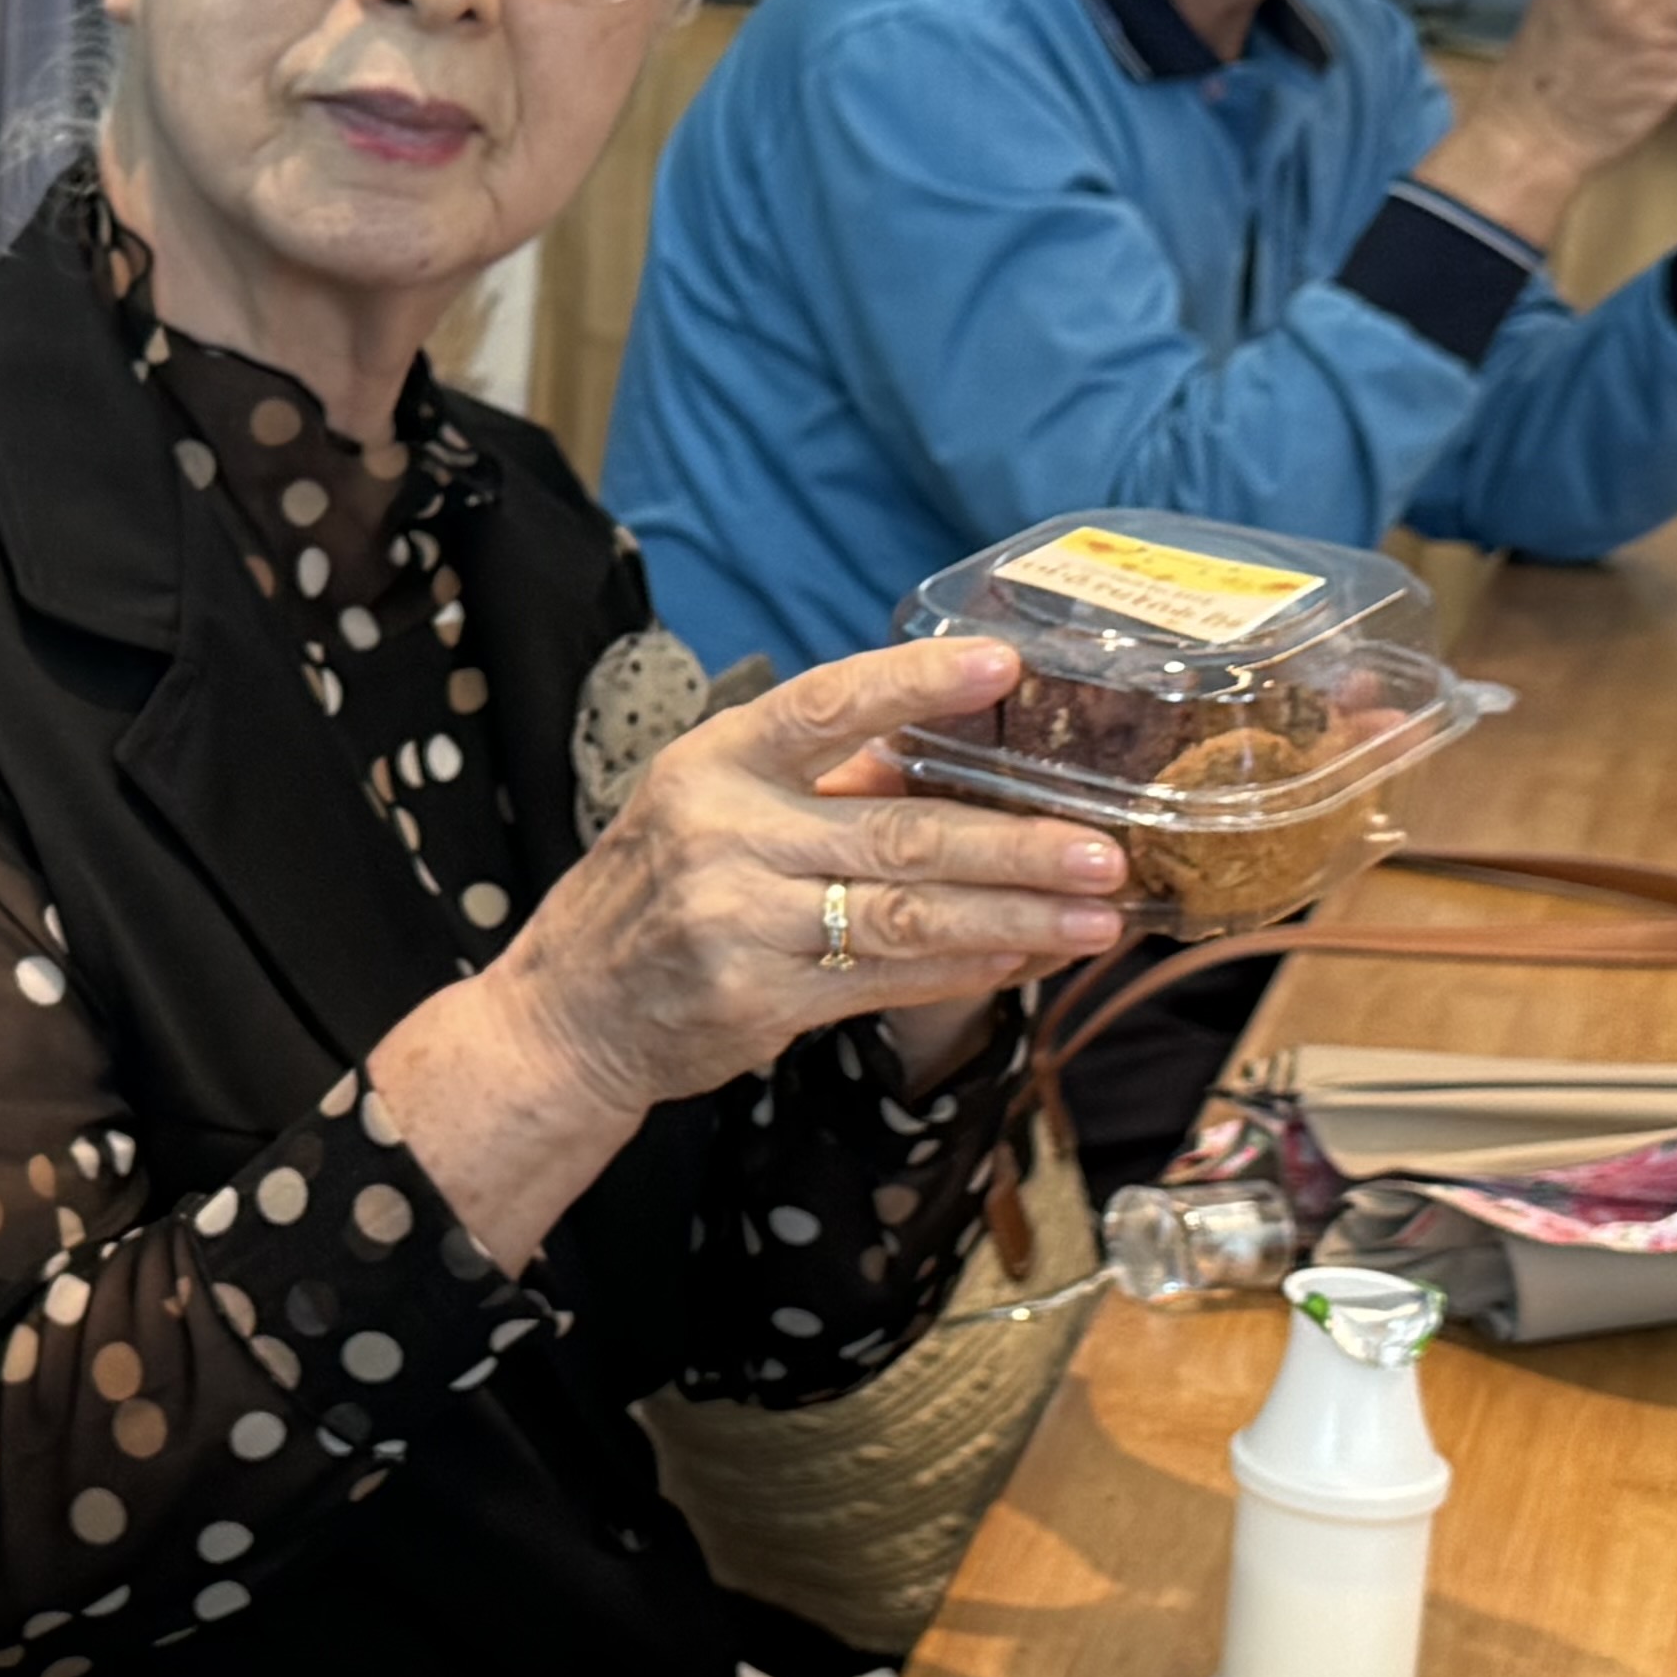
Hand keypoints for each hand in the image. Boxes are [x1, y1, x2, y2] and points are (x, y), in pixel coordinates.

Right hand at [369, 643, 1117, 1276]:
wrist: (571, 1012)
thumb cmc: (660, 889)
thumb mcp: (711, 803)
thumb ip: (824, 781)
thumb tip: (962, 752)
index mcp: (717, 760)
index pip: (825, 706)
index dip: (915, 684)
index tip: (1004, 665)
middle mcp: (724, 835)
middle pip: (898, 835)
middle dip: (1015, 845)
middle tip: (1105, 848)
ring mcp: (739, 924)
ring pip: (907, 918)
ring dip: (1016, 920)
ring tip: (1099, 918)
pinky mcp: (758, 1004)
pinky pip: (886, 983)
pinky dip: (966, 972)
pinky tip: (1027, 960)